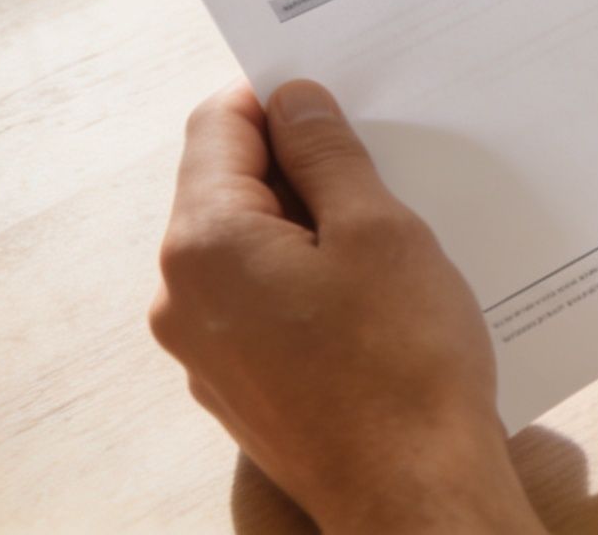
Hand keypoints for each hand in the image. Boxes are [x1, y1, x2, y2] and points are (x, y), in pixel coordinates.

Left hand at [150, 81, 544, 534]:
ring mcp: (204, 351)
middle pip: (226, 189)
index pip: (219, 127)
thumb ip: (327, 155)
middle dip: (298, 167)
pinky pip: (260, 304)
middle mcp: (183, 296)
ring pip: (247, 249)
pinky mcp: (238, 388)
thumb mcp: (379, 231)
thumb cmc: (403, 366)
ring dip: (308, 227)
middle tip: (379, 169)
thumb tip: (294, 102)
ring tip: (385, 241)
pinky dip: (306, 282)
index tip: (339, 102)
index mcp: (205, 244)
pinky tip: (371, 300)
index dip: (280, 101)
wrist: (414, 495)